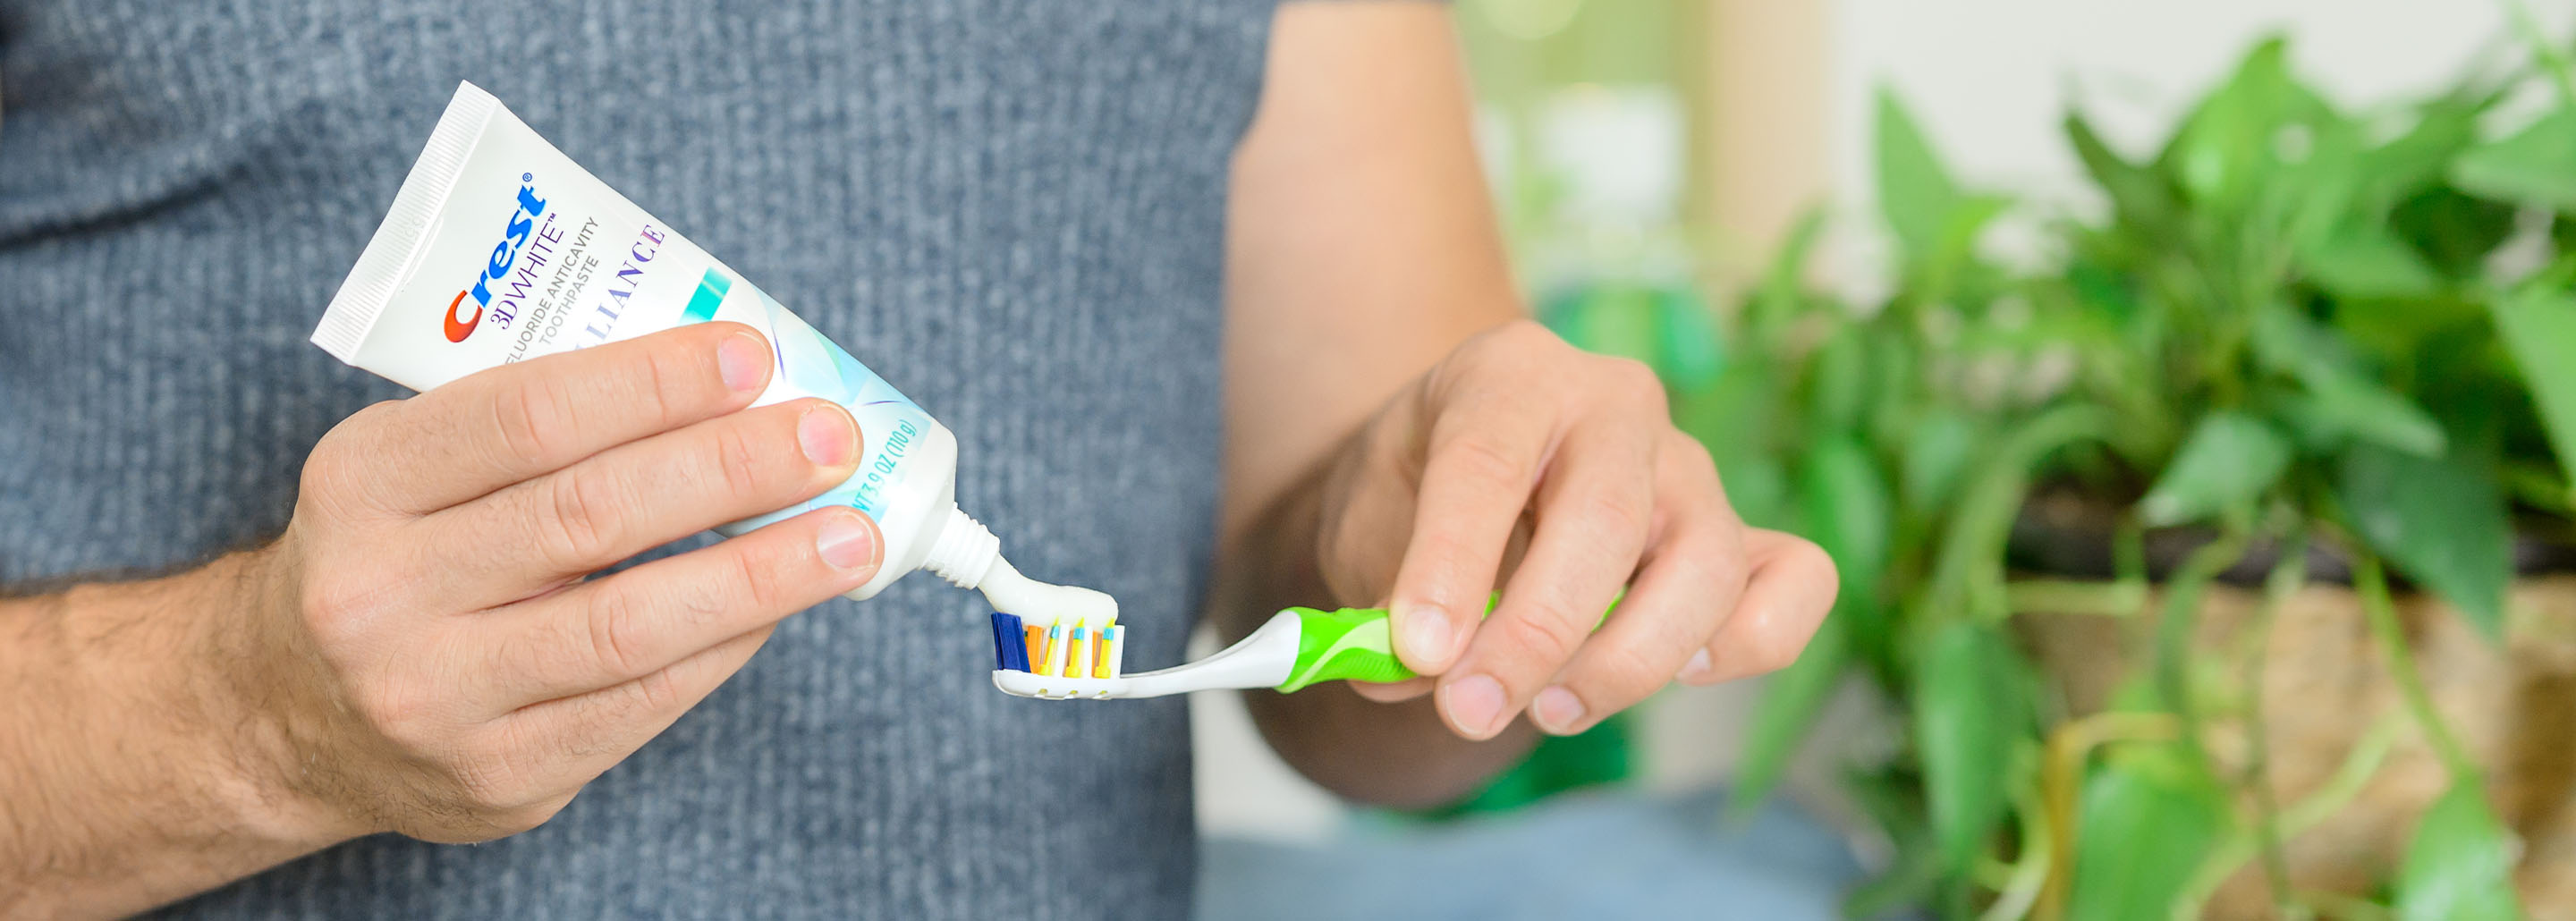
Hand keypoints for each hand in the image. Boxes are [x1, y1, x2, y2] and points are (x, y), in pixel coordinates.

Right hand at [218, 322, 879, 842]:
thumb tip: (731, 384)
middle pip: (591, 517)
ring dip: (762, 574)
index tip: (753, 355)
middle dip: (731, 470)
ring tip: (850, 536)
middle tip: (829, 437)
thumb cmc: (395, 554)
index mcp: (363, 482)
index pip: (527, 415)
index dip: (652, 382)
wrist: (287, 712)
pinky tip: (783, 603)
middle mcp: (385, 593)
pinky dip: (727, 643)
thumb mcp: (412, 466)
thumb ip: (538, 425)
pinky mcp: (499, 777)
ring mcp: (437, 697)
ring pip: (630, 625)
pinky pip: (642, 703)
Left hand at [1313, 320, 1837, 739]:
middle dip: (1536, 634)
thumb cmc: (1414, 498)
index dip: (1450, 566)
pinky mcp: (1746, 532)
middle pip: (1605, 515)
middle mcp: (1614, 403)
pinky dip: (1752, 641)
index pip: (1487, 460)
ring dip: (1626, 660)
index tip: (1419, 654)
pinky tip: (1680, 675)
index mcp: (1510, 373)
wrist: (1461, 479)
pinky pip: (1796, 582)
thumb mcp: (1366, 531)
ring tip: (1547, 710)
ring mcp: (1691, 466)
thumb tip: (1403, 677)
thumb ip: (1383, 606)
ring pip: (1704, 563)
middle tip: (1470, 712)